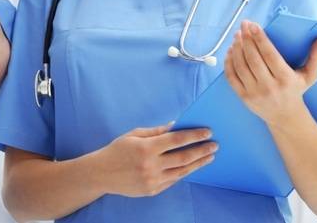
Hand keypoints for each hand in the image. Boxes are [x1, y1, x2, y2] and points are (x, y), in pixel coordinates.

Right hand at [95, 123, 215, 196]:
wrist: (101, 174)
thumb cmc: (118, 150)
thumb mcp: (134, 134)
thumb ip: (157, 131)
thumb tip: (177, 126)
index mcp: (146, 148)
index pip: (176, 140)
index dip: (194, 135)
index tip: (207, 132)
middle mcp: (150, 165)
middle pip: (183, 157)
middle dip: (201, 150)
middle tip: (214, 145)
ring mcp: (152, 180)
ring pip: (181, 171)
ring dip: (198, 163)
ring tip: (209, 156)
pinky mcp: (152, 190)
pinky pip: (173, 180)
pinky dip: (184, 172)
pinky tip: (193, 166)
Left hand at [225, 20, 316, 126]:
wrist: (285, 117)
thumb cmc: (296, 91)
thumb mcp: (309, 76)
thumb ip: (315, 58)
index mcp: (285, 79)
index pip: (270, 55)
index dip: (260, 39)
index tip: (253, 25)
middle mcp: (269, 86)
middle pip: (253, 59)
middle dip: (246, 39)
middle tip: (243, 25)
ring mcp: (255, 93)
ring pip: (241, 66)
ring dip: (237, 48)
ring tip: (237, 35)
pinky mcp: (244, 97)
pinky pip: (232, 78)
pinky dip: (229, 63)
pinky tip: (231, 50)